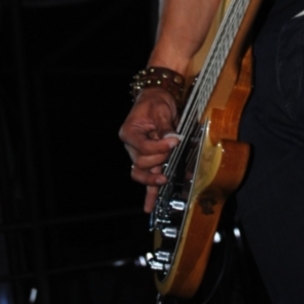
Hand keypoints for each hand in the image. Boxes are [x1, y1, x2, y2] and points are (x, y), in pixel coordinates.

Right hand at [119, 89, 180, 213]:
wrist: (155, 97)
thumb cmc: (155, 101)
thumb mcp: (160, 110)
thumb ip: (165, 127)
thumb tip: (172, 140)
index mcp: (129, 132)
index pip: (143, 148)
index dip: (160, 147)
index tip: (174, 141)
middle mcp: (130, 146)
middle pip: (141, 162)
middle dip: (159, 158)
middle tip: (172, 149)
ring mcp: (137, 154)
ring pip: (141, 173)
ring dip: (152, 177)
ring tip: (163, 178)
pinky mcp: (147, 159)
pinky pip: (146, 177)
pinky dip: (148, 192)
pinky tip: (149, 206)